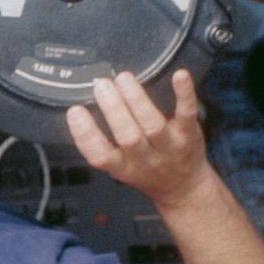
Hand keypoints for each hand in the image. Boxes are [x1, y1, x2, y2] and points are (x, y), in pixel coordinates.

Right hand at [65, 70, 211, 208]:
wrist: (184, 188)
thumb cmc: (147, 171)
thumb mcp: (120, 167)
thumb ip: (103, 144)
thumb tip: (82, 107)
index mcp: (121, 167)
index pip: (99, 155)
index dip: (85, 134)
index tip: (75, 111)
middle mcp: (144, 159)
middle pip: (127, 136)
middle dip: (113, 109)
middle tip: (101, 85)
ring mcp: (169, 147)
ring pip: (152, 125)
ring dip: (137, 100)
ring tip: (123, 78)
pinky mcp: (189, 135)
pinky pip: (187, 114)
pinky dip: (184, 94)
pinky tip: (180, 75)